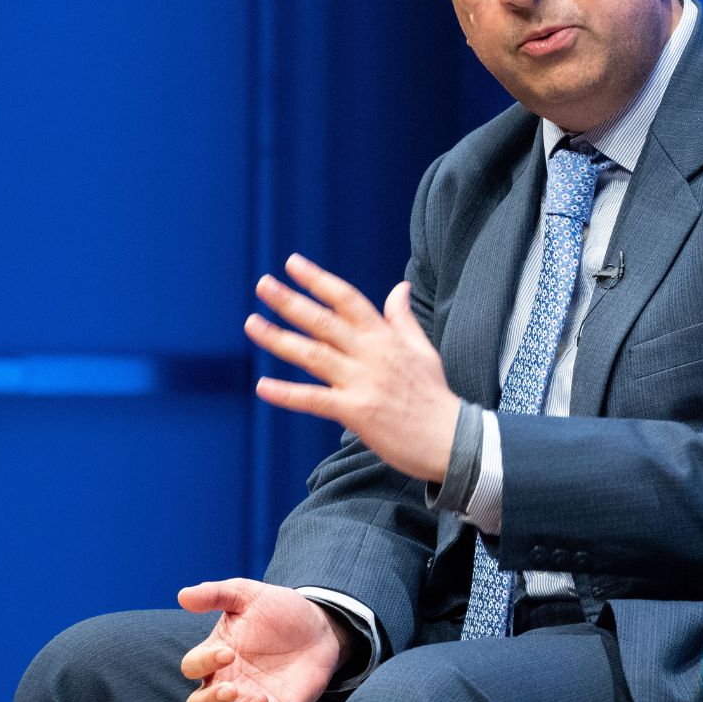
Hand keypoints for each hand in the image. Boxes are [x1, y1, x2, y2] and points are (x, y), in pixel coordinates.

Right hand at [178, 579, 347, 701]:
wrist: (320, 626)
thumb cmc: (279, 611)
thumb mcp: (250, 595)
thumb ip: (217, 594)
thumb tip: (183, 595)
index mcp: (215, 655)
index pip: (191, 668)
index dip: (203, 663)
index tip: (228, 652)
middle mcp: (227, 682)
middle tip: (232, 688)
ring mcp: (250, 701)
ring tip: (260, 698)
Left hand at [245, 253, 458, 482]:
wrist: (451, 438)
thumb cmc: (433, 394)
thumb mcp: (422, 349)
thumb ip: (403, 318)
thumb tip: (400, 286)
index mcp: (386, 337)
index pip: (347, 300)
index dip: (319, 280)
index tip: (293, 264)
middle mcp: (372, 354)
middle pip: (324, 321)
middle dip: (291, 301)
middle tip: (262, 284)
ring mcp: (363, 382)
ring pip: (313, 355)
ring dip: (279, 339)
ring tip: (251, 323)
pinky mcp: (357, 411)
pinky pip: (314, 400)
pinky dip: (287, 393)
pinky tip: (263, 386)